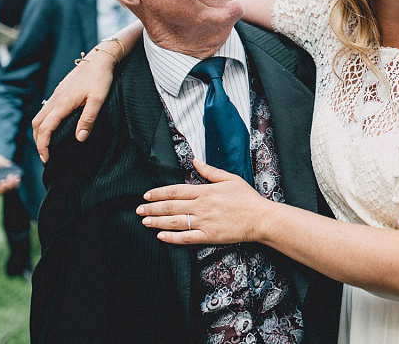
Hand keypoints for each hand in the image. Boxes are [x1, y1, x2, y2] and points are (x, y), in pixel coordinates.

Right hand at [0, 154, 20, 194]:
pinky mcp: (11, 185)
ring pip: (7, 190)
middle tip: (2, 180)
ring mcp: (3, 187)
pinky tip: (16, 177)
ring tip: (10, 176)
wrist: (2, 161)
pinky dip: (16, 183)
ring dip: (10, 185)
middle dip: (2, 187)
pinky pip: (14, 187)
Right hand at [32, 46, 116, 161]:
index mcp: (62, 104)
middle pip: (36, 124)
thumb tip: (79, 138)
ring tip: (47, 144)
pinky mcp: (60, 91)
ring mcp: (56, 95)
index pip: (45, 129)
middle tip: (45, 156)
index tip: (46, 159)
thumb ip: (88, 119)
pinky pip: (46, 110)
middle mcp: (55, 99)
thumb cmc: (100, 78)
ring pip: (39, 116)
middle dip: (37, 141)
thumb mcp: (97, 100)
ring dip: (39, 132)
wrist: (99, 58)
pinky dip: (44, 122)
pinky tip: (54, 127)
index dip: (43, 146)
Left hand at [136, 160, 267, 244]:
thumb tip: (195, 161)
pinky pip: (185, 237)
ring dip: (157, 221)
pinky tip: (160, 236)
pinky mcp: (208, 236)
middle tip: (139, 209)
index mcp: (205, 191)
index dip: (159, 193)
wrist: (260, 218)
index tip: (147, 194)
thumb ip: (209, 171)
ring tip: (144, 221)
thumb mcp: (229, 178)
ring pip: (174, 221)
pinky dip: (171, 237)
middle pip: (171, 206)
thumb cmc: (246, 198)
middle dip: (152, 207)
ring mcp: (204, 222)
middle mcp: (201, 206)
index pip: (176, 191)